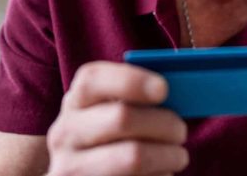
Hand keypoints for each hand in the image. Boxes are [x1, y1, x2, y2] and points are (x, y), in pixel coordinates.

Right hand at [47, 61, 188, 175]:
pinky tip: (160, 173)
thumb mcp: (112, 111)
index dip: (131, 80)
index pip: (93, 80)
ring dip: (168, 155)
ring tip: (178, 156)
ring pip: (133, 156)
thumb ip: (139, 97)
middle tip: (181, 130)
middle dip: (163, 122)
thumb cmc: (113, 137)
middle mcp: (65, 133)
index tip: (163, 89)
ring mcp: (72, 168)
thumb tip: (180, 87)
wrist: (86, 175)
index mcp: (75, 102)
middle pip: (121, 118)